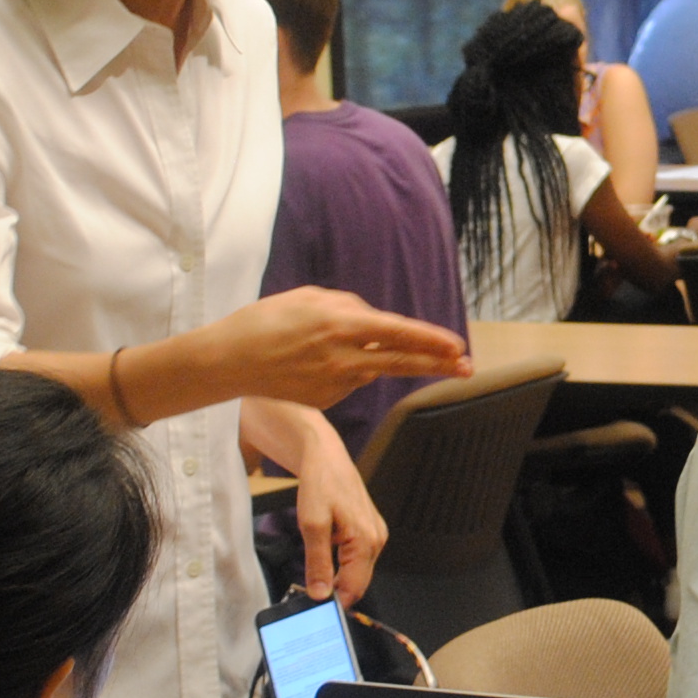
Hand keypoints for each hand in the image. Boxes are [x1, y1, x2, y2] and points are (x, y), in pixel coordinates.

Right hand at [200, 289, 467, 408]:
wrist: (230, 360)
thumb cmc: (266, 320)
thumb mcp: (310, 297)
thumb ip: (349, 306)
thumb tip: (375, 322)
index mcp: (341, 324)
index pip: (399, 332)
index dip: (431, 339)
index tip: (457, 345)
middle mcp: (344, 356)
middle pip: (401, 361)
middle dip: (438, 364)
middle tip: (467, 367)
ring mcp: (335, 383)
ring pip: (371, 368)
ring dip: (373, 358)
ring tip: (321, 344)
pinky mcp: (326, 400)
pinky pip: (349, 380)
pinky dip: (345, 368)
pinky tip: (312, 361)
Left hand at [290, 460, 386, 602]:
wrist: (326, 458)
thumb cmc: (321, 484)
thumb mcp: (312, 525)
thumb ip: (318, 562)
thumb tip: (320, 593)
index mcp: (365, 541)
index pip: (354, 588)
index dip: (335, 602)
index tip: (316, 608)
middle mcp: (376, 540)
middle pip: (359, 582)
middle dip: (337, 590)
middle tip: (311, 591)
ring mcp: (376, 534)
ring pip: (358, 571)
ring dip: (339, 576)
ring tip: (316, 570)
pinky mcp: (370, 530)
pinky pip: (359, 558)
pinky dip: (343, 563)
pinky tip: (328, 553)